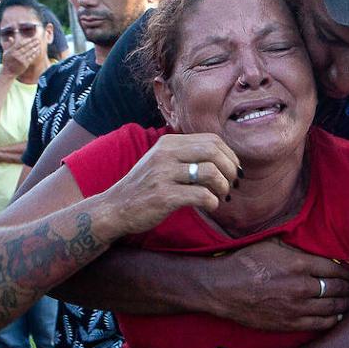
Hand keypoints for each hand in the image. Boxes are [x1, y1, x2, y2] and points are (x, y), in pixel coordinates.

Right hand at [0, 36, 41, 76]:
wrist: (8, 72)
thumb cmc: (7, 61)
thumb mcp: (6, 53)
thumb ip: (9, 45)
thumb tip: (10, 37)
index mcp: (11, 51)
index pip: (20, 44)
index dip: (26, 41)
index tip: (31, 39)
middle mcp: (16, 55)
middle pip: (26, 47)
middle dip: (32, 43)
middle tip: (37, 40)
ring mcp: (21, 60)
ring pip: (30, 52)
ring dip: (35, 48)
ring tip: (39, 45)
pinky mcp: (25, 64)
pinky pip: (31, 58)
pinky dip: (35, 54)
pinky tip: (38, 51)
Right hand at [105, 133, 240, 235]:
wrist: (115, 208)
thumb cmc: (146, 187)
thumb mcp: (163, 161)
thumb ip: (188, 156)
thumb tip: (227, 161)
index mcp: (169, 143)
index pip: (212, 140)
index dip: (230, 155)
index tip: (233, 171)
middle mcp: (165, 154)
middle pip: (214, 152)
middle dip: (230, 169)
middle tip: (230, 185)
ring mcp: (163, 174)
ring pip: (211, 172)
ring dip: (223, 187)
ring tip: (220, 196)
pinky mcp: (163, 196)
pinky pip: (201, 195)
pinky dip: (212, 202)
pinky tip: (209, 206)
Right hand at [207, 239, 348, 330]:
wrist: (221, 288)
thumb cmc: (244, 261)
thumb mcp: (272, 244)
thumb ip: (296, 246)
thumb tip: (312, 245)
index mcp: (300, 264)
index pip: (334, 269)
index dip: (347, 272)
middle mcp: (302, 287)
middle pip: (337, 289)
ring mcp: (296, 308)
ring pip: (332, 308)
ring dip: (346, 304)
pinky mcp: (288, 324)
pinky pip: (318, 324)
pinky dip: (332, 320)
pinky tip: (338, 316)